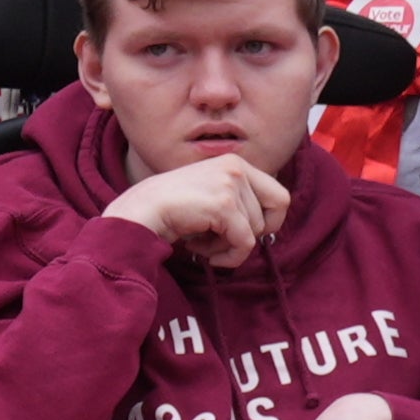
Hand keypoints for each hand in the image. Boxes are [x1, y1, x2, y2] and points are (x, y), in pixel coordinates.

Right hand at [104, 151, 287, 262]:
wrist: (139, 212)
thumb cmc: (172, 209)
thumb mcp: (210, 193)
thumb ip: (238, 199)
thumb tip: (269, 223)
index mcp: (235, 162)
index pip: (280, 195)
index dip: (268, 220)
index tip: (243, 230)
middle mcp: (236, 167)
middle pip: (275, 213)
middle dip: (252, 233)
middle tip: (225, 238)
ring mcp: (230, 184)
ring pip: (257, 230)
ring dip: (230, 244)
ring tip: (202, 240)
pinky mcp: (224, 205)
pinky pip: (245, 243)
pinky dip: (229, 257)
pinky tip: (204, 253)